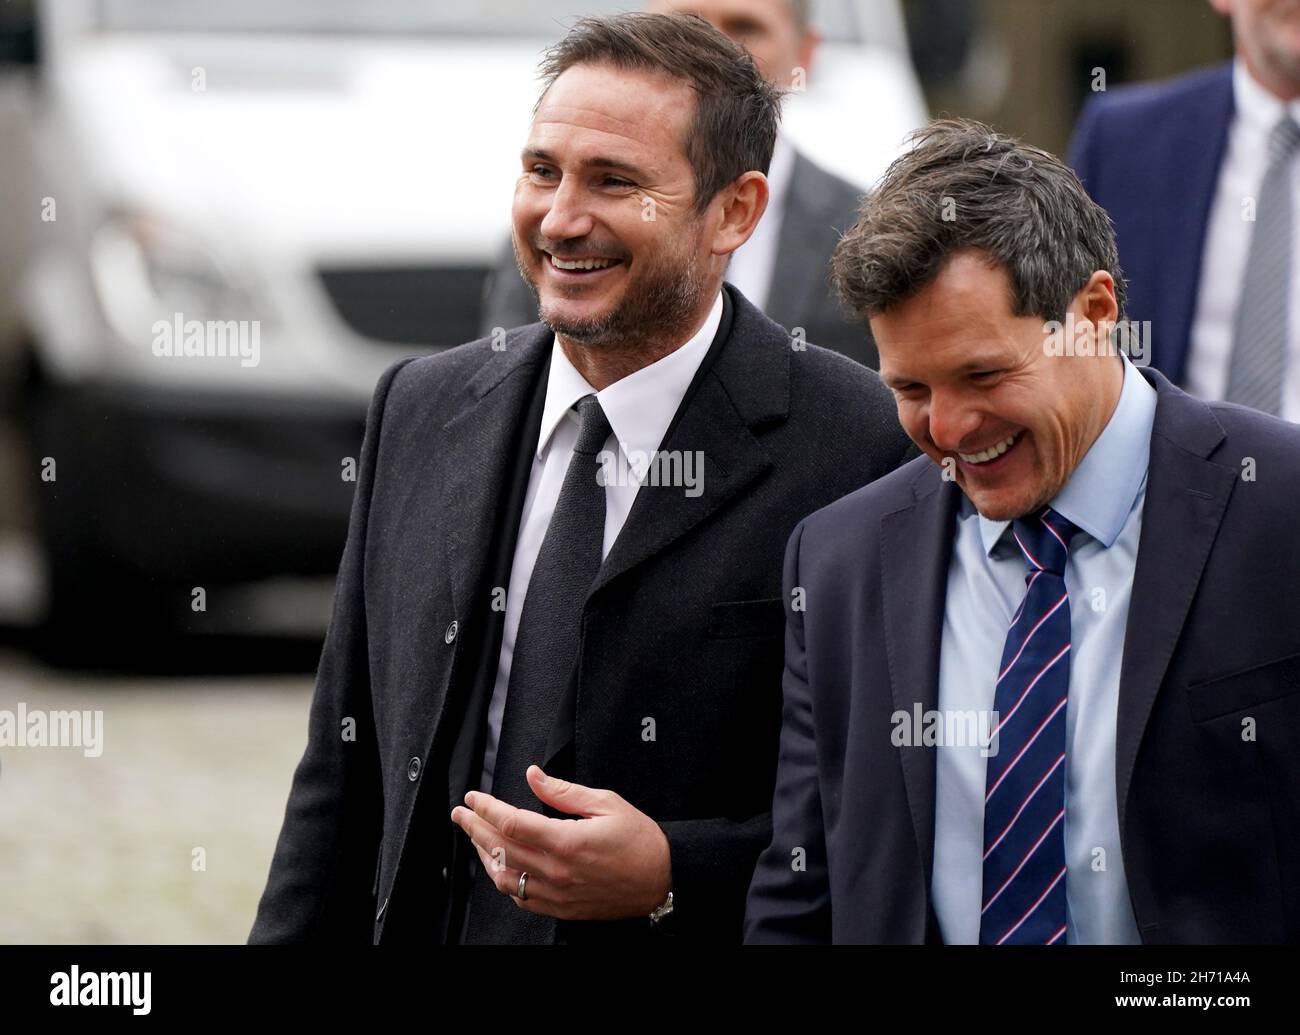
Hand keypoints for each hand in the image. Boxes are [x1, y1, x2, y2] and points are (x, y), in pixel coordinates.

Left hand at [450, 765, 671, 920]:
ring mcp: (558, 893)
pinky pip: (522, 898)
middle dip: (474, 827)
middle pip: (500, 849)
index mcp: (567, 842)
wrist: (662, 878)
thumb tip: (534, 776)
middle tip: (461, 813)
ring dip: (485, 855)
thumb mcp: (606, 802)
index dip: (487, 808)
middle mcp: (558, 871)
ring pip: (504, 877)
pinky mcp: (562, 908)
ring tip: (476, 837)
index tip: (474, 797)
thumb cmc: (639, 841)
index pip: (511, 823)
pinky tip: (500, 867)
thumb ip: (563, 791)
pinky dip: (505, 881)